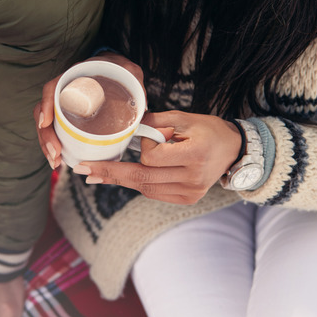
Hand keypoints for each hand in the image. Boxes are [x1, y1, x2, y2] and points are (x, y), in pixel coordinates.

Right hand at [34, 51, 143, 168]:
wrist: (113, 67)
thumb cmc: (119, 69)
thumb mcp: (130, 71)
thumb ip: (136, 84)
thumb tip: (141, 110)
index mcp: (75, 76)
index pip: (52, 88)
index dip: (46, 105)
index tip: (46, 123)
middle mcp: (64, 90)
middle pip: (45, 112)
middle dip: (46, 136)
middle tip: (56, 155)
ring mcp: (63, 104)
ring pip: (47, 125)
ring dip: (47, 145)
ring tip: (56, 162)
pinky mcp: (68, 117)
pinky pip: (55, 130)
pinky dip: (54, 145)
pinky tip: (59, 159)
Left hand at [72, 111, 241, 203]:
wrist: (234, 151)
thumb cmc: (208, 130)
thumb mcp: (185, 118)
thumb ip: (156, 121)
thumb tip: (128, 126)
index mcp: (195, 155)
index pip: (153, 156)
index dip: (145, 145)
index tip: (150, 134)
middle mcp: (193, 178)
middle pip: (142, 177)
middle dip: (109, 172)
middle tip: (81, 169)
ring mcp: (191, 192)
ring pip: (145, 187)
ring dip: (120, 178)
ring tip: (94, 173)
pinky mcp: (187, 199)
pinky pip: (153, 192)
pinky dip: (138, 183)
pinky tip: (121, 176)